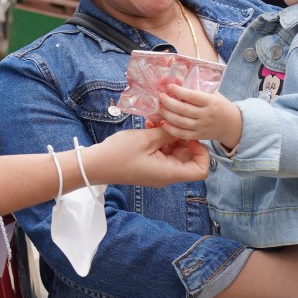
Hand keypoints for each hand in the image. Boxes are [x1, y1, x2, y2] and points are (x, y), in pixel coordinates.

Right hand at [85, 125, 211, 187]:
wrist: (95, 165)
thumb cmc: (119, 154)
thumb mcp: (146, 139)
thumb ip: (167, 133)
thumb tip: (181, 127)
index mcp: (169, 173)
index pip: (201, 170)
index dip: (202, 153)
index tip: (190, 136)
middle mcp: (167, 175)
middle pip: (189, 159)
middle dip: (184, 139)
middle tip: (173, 123)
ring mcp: (158, 171)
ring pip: (176, 153)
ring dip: (170, 136)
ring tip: (158, 122)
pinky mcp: (150, 166)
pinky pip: (163, 152)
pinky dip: (161, 140)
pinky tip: (151, 127)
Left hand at [157, 85, 242, 148]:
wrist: (232, 125)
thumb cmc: (220, 105)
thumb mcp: (213, 94)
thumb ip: (197, 89)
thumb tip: (177, 80)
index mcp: (211, 102)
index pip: (192, 96)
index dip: (179, 91)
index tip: (169, 86)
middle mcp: (206, 115)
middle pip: (183, 109)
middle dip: (169, 102)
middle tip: (160, 96)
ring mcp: (202, 127)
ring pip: (181, 122)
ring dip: (167, 115)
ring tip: (160, 108)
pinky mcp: (198, 136)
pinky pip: (182, 134)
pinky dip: (171, 129)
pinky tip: (163, 122)